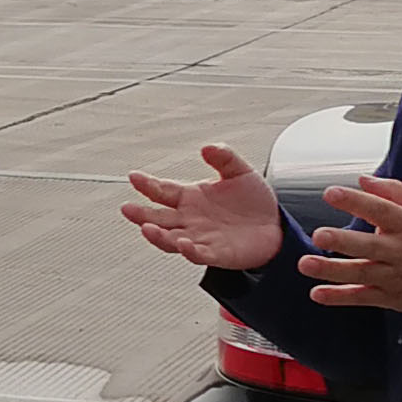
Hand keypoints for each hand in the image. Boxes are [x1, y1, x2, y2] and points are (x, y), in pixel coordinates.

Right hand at [121, 144, 287, 269]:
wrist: (274, 226)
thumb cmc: (253, 202)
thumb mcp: (240, 172)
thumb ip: (224, 158)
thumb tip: (206, 147)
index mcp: (191, 198)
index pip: (163, 191)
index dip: (147, 184)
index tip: (134, 177)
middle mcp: (190, 219)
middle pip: (159, 217)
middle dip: (141, 214)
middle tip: (127, 208)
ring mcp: (200, 237)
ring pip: (171, 239)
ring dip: (158, 235)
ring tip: (146, 227)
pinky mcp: (215, 253)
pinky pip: (198, 254)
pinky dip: (189, 250)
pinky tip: (183, 243)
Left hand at [295, 176, 401, 311]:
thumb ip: (393, 191)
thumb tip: (363, 179)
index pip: (380, 209)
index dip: (355, 201)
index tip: (331, 193)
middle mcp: (399, 250)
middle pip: (368, 245)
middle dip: (342, 240)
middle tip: (319, 235)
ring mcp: (394, 275)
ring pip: (360, 273)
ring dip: (331, 270)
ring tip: (305, 264)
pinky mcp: (390, 296)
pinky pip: (362, 297)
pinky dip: (339, 297)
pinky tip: (317, 294)